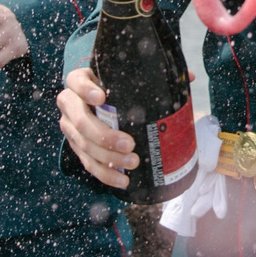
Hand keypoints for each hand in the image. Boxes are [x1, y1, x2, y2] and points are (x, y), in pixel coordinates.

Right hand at [56, 68, 134, 188]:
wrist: (103, 102)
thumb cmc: (117, 87)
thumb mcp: (124, 78)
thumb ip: (145, 76)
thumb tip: (185, 77)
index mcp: (78, 81)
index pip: (75, 82)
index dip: (86, 91)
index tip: (102, 98)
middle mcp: (70, 105)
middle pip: (80, 121)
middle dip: (104, 135)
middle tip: (129, 143)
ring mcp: (70, 128)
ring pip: (84, 145)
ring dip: (108, 158)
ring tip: (132, 162)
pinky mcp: (77, 147)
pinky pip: (88, 163)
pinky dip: (105, 173)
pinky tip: (122, 180)